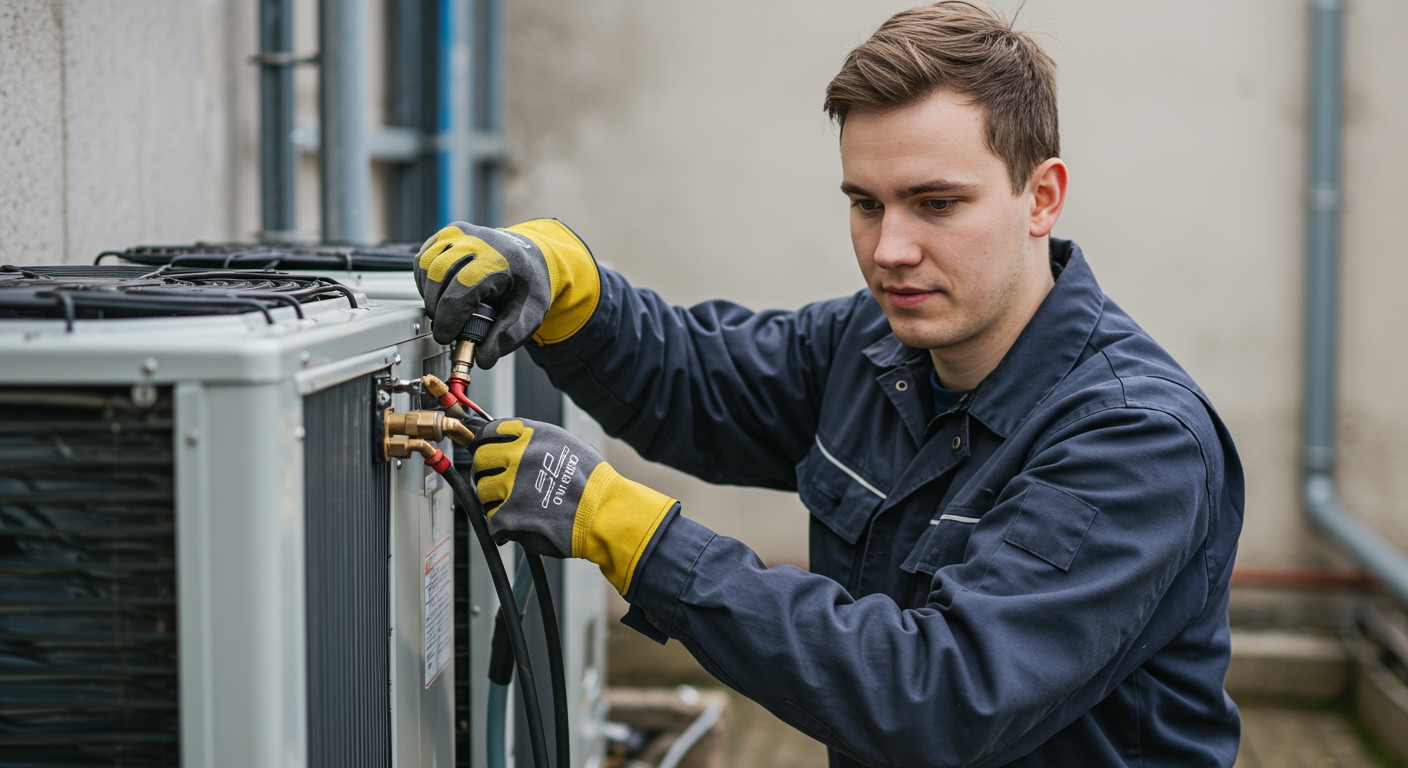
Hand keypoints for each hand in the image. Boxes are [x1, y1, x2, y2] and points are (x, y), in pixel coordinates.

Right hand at [413, 219, 600, 367]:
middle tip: (449, 328)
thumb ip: (505, 339)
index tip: (445, 337)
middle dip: (439, 309)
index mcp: (501, 260)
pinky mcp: (445, 236)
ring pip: (426, 267)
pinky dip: (426, 283)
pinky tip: (442, 295)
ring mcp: (459, 234)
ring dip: (430, 297)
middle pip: (439, 277)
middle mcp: (478, 240)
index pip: (463, 289)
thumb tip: (482, 359)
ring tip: (448, 312)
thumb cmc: (528, 286)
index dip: (449, 319)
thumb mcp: (529, 316)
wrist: (530, 258)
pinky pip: (423, 262)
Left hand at [468, 418, 675, 593]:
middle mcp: (518, 456)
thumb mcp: (569, 445)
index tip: (484, 451)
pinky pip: (491, 520)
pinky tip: (515, 527)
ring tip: (513, 507)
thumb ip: (537, 441)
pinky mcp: (509, 515)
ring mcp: (510, 486)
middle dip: (485, 472)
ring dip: (493, 500)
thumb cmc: (595, 483)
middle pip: (480, 460)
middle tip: (496, 483)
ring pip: (482, 491)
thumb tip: (512, 441)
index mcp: (532, 436)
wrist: (606, 514)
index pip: (490, 431)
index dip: (484, 443)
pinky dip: (501, 527)